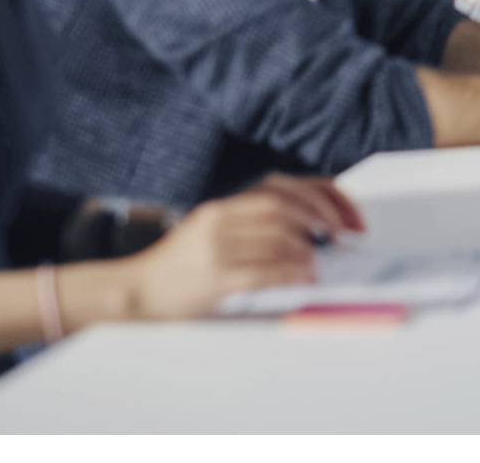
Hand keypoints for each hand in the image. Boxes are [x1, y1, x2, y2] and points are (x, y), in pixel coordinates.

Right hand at [128, 176, 357, 318]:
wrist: (134, 292)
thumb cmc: (179, 267)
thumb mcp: (211, 233)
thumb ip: (250, 225)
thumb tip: (310, 227)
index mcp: (221, 207)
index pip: (282, 187)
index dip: (321, 196)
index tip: (345, 214)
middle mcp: (219, 221)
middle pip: (284, 206)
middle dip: (323, 218)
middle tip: (342, 236)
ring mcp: (216, 249)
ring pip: (279, 236)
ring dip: (310, 248)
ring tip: (323, 260)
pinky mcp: (215, 280)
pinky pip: (265, 271)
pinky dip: (293, 272)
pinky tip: (306, 277)